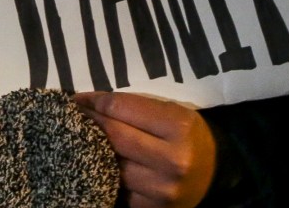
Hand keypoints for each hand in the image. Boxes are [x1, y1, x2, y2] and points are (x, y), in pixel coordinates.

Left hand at [73, 92, 215, 207]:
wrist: (215, 173)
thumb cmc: (189, 136)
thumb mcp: (174, 112)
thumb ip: (138, 107)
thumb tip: (95, 103)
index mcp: (178, 126)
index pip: (122, 108)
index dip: (95, 101)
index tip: (79, 98)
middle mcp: (172, 159)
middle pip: (114, 136)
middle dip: (89, 122)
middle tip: (73, 115)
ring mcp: (161, 189)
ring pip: (111, 166)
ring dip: (91, 150)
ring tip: (80, 138)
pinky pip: (118, 190)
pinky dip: (104, 176)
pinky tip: (96, 164)